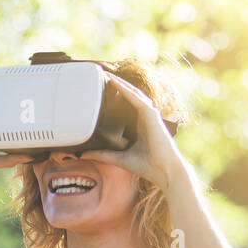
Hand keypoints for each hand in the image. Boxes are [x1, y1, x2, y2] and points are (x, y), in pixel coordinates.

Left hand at [78, 73, 185, 189]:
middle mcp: (145, 117)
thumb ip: (103, 155)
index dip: (117, 96)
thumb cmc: (148, 166)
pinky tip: (116, 83)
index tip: (104, 90)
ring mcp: (149, 115)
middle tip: (103, 77)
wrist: (164, 171)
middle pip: (130, 96)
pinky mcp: (151, 115)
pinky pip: (136, 98)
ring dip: (121, 84)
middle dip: (118, 86)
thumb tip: (84, 154)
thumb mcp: (119, 158)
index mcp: (140, 126)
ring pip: (133, 94)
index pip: (127, 106)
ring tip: (107, 76)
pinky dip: (126, 90)